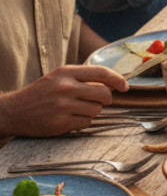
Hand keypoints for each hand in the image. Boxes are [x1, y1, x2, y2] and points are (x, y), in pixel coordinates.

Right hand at [0, 65, 127, 137]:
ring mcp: (63, 106)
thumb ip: (83, 77)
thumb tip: (112, 84)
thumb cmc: (40, 93)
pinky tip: (71, 118)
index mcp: (66, 72)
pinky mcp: (61, 123)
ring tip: (77, 109)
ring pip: (97, 110)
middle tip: (99, 100)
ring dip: (92, 111)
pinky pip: (86, 123)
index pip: (102, 73)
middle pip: (104, 94)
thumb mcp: (58, 77)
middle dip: (106, 99)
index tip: (125, 87)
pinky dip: (83, 122)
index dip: (118, 80)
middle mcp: (65, 87)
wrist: (13, 111)